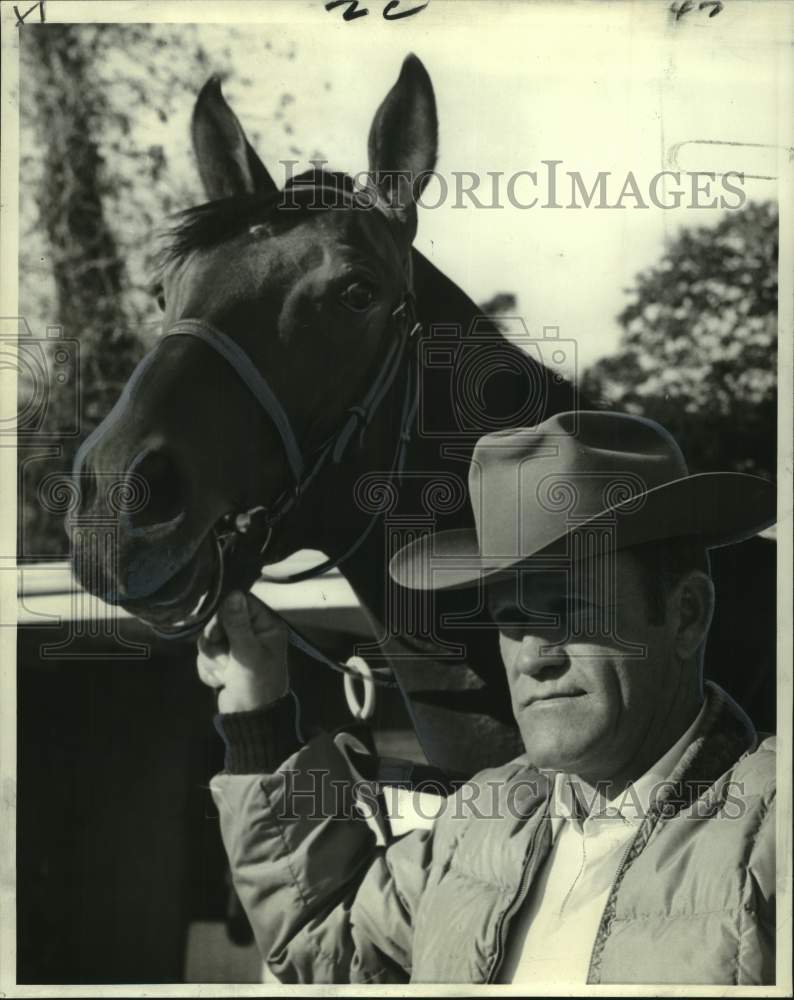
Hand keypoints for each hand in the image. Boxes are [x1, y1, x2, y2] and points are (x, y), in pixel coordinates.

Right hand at [196, 590, 289, 712]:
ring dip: (214, 659)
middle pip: (219, 619)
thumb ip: (238, 624)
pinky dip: (210, 670)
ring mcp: (235, 646)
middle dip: (217, 643)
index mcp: (265, 624)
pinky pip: (205, 655)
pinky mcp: (222, 659)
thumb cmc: (257, 685)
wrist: (249, 720)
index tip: (218, 630)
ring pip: (209, 638)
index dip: (224, 614)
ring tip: (226, 673)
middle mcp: (251, 631)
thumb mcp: (248, 654)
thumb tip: (233, 593)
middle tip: (226, 660)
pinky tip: (221, 680)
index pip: (240, 601)